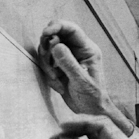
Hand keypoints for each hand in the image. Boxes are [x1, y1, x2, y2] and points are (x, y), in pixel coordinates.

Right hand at [38, 20, 133, 134]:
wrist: (90, 112)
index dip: (57, 26)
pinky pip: (46, 62)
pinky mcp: (59, 66)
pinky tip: (59, 86)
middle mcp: (77, 50)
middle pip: (55, 35)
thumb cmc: (92, 97)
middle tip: (48, 62)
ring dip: (47, 64)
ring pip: (47, 49)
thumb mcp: (81, 81)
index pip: (71, 29)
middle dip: (47, 47)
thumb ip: (69, 63)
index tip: (46, 33)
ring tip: (57, 79)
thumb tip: (56, 45)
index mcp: (87, 49)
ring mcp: (67, 57)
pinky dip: (49, 74)